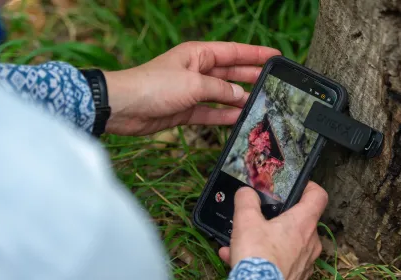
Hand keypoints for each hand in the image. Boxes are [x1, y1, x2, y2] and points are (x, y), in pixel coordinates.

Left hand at [103, 41, 280, 135]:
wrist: (126, 107)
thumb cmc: (154, 86)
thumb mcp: (193, 84)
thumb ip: (219, 90)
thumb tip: (239, 95)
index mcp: (198, 54)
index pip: (232, 51)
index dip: (254, 53)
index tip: (275, 55)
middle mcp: (196, 71)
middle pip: (229, 73)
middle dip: (250, 77)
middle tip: (273, 82)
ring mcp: (190, 91)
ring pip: (221, 94)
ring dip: (238, 99)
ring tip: (260, 104)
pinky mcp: (185, 110)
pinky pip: (210, 112)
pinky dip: (223, 116)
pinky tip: (238, 119)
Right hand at [219, 182, 327, 279]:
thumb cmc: (258, 256)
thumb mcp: (245, 221)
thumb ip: (246, 200)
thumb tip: (246, 192)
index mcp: (303, 222)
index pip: (318, 196)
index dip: (309, 186)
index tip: (298, 186)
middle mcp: (310, 241)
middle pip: (301, 221)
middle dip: (280, 219)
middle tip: (262, 218)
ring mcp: (306, 261)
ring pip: (289, 243)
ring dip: (268, 240)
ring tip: (244, 243)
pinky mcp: (298, 276)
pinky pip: (282, 261)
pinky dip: (266, 257)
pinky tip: (241, 258)